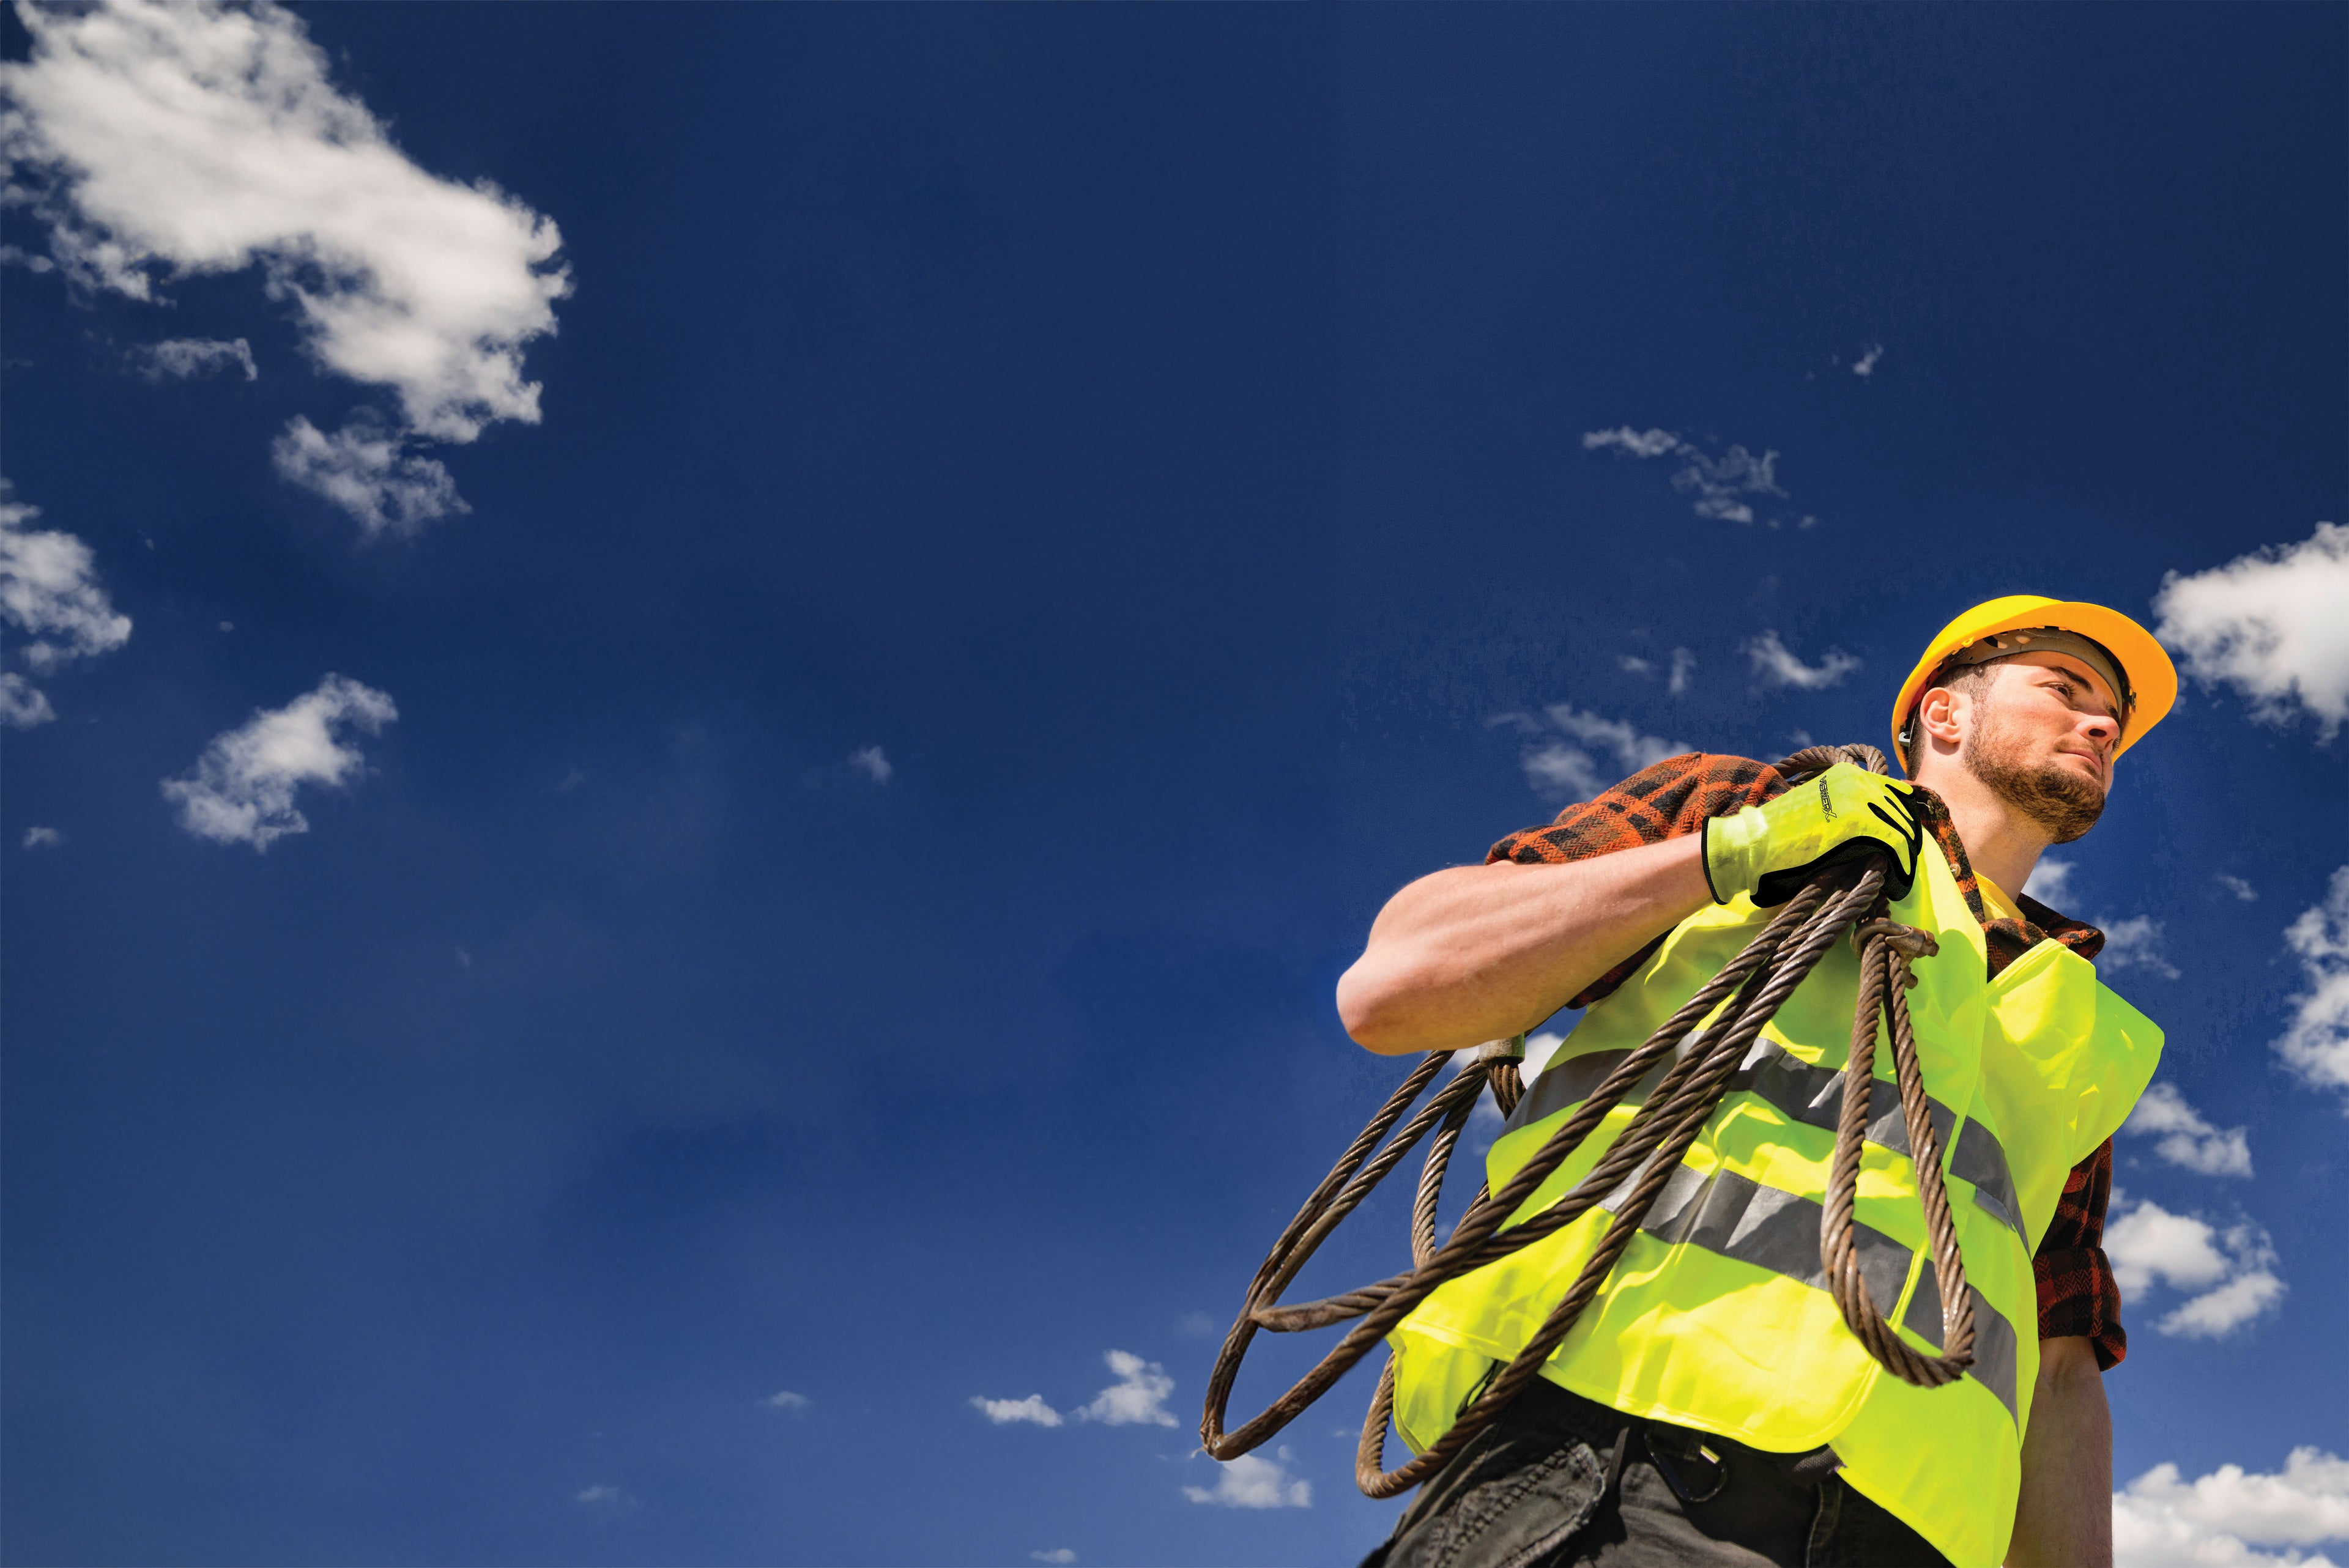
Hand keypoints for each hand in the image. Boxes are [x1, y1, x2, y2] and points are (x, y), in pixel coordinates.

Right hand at [1701, 763, 1924, 906]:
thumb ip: (1849, 812)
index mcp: (1846, 774)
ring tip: (1903, 876)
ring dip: (1907, 854)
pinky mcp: (1857, 822)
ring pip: (1904, 827)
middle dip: (1909, 840)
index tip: (1903, 844)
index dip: (1902, 821)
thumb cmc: (1779, 835)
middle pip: (1902, 810)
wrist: (1752, 843)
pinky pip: (1895, 843)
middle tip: (1906, 865)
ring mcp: (1858, 798)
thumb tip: (1880, 835)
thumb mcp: (1820, 811)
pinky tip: (1898, 881)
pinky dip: (1902, 865)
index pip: (1894, 793)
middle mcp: (1856, 779)